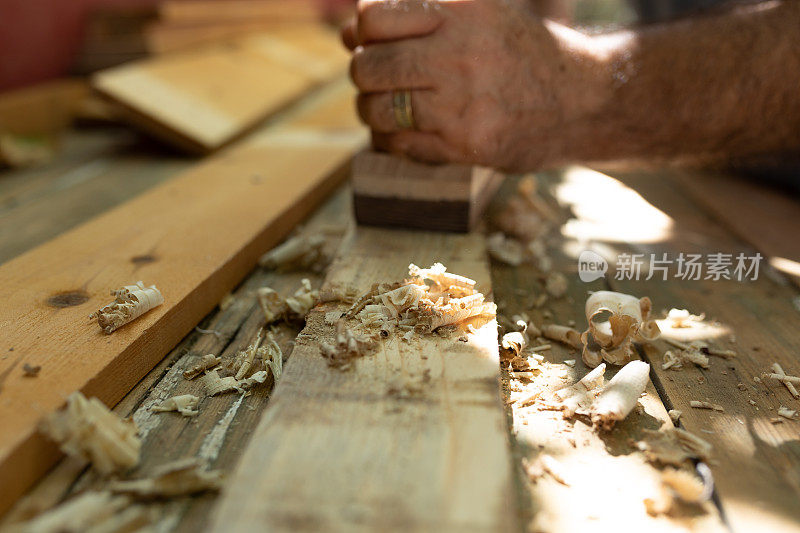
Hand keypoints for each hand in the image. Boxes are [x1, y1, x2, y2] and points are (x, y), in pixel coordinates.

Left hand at [344, 0, 611, 170]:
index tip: (371, 41)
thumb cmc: (523, 52)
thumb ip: (419, 14)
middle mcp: (459, 56)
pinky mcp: (465, 146)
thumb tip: (348, 32)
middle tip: (375, 77)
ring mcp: (461, 105)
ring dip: (371, 110)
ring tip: (386, 106)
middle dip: (363, 73)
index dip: (362, 31)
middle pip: (369, 67)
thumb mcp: (481, 12)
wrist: (582, 100)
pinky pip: (399, 145)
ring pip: (378, 110)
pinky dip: (391, 139)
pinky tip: (404, 131)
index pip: (374, 18)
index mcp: (461, 12)